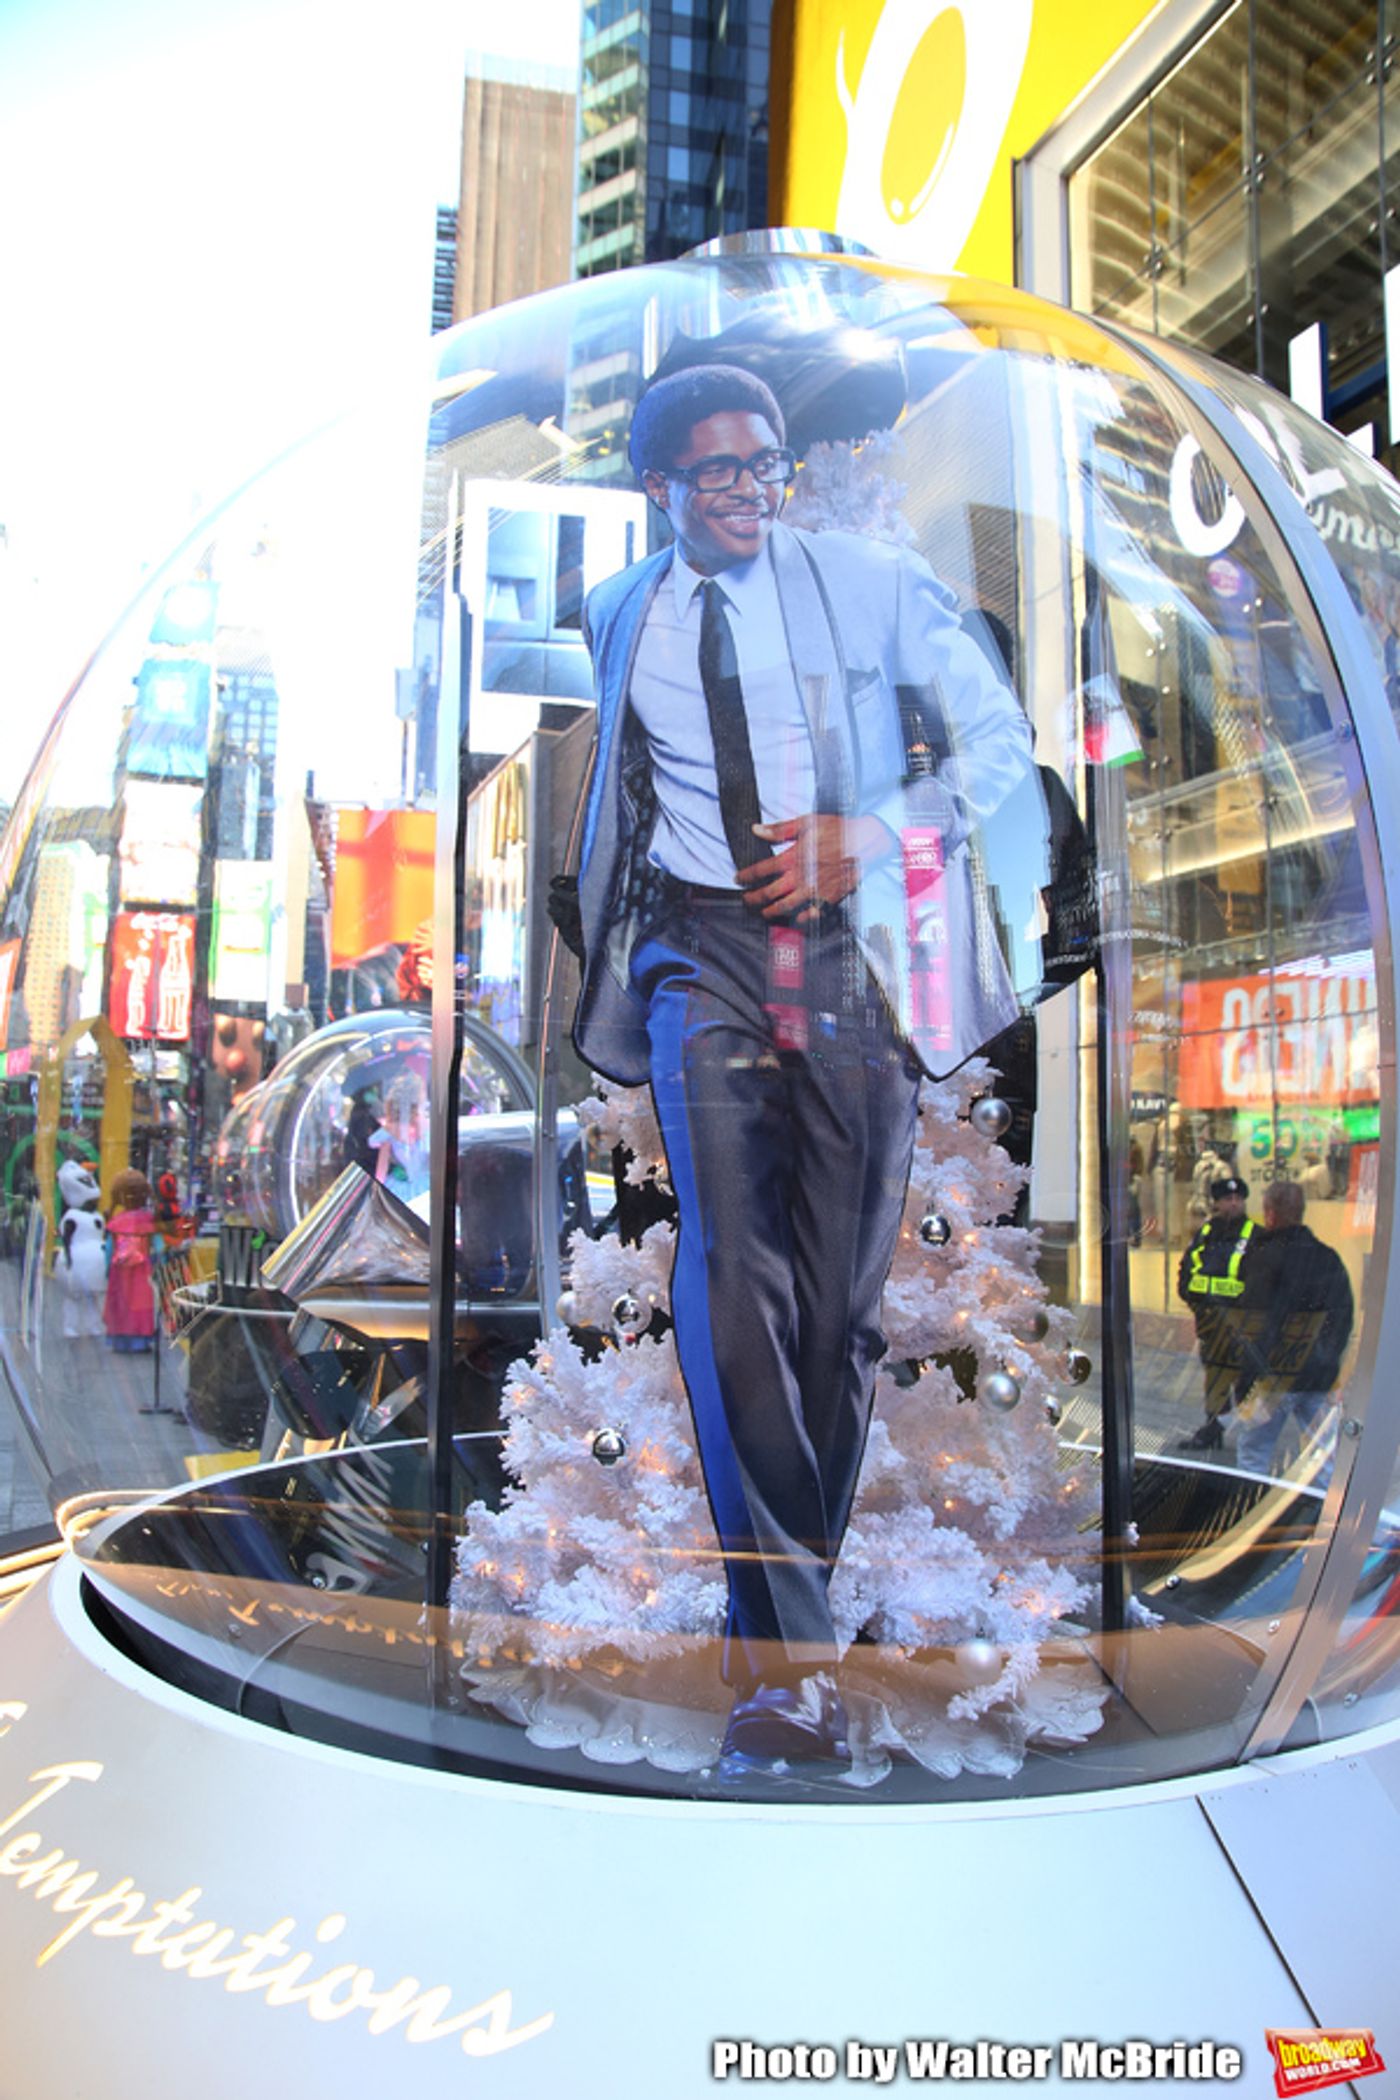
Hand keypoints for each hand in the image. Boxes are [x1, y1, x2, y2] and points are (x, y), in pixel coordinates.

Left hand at [735, 815, 894, 921]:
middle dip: (754, 898)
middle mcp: (800, 877)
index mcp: (792, 857)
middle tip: (747, 899)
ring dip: (771, 912)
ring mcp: (813, 890)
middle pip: (769, 893)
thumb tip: (756, 830)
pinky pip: (810, 914)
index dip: (746, 876)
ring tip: (764, 912)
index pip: (761, 870)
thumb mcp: (807, 822)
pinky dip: (800, 919)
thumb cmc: (837, 830)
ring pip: (785, 907)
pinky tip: (794, 919)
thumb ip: (779, 829)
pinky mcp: (827, 897)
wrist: (865, 842)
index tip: (739, 879)